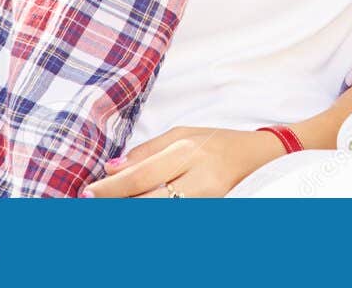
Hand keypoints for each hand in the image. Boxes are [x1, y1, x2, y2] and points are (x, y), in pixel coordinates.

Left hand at [83, 126, 284, 197]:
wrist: (265, 156)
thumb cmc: (220, 142)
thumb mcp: (185, 133)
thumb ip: (148, 150)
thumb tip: (111, 166)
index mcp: (188, 150)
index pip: (141, 174)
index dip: (111, 188)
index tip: (86, 193)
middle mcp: (199, 176)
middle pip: (148, 200)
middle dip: (116, 206)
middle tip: (88, 208)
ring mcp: (209, 199)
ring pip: (163, 213)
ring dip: (134, 215)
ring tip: (110, 214)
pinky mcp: (214, 209)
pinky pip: (180, 217)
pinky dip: (157, 218)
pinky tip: (141, 214)